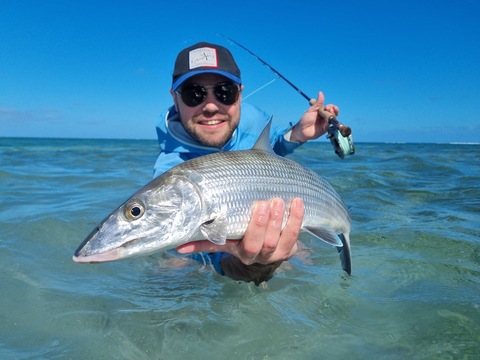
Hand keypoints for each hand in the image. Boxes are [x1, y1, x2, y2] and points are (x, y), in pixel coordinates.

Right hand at [176, 198, 304, 265]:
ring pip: (279, 240)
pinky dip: (297, 219)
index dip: (242, 233)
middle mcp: (259, 256)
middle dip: (262, 224)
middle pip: (261, 243)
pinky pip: (295, 235)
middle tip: (263, 203)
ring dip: (281, 221)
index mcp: (242, 253)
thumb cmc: (240, 239)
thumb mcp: (225, 241)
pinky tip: (297, 201)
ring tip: (279, 200)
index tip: (247, 212)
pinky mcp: (291, 249)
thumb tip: (178, 247)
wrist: (265, 252)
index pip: (243, 245)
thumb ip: (205, 241)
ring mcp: (277, 253)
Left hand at [290, 91, 339, 142]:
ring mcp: (325, 122)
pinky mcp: (326, 128)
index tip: (327, 107)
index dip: (331, 107)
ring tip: (330, 113)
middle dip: (333, 110)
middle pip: (333, 112)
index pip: (330, 107)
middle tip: (329, 109)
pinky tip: (328, 120)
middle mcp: (324, 116)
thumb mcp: (312, 110)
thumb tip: (320, 92)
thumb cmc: (305, 119)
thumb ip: (318, 103)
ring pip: (333, 118)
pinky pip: (330, 125)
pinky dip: (330, 122)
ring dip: (333, 115)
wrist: (302, 130)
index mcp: (321, 111)